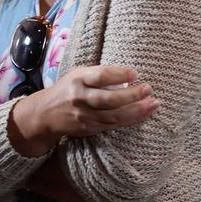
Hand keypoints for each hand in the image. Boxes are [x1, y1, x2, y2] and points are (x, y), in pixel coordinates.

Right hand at [7, 65, 158, 156]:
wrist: (46, 114)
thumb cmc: (68, 88)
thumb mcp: (78, 74)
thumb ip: (99, 74)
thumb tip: (128, 75)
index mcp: (78, 79)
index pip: (100, 76)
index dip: (118, 74)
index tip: (135, 73)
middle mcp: (80, 98)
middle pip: (108, 99)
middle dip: (131, 95)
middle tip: (148, 89)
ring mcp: (85, 116)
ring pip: (114, 115)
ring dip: (137, 110)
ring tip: (153, 104)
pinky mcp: (90, 128)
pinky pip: (114, 125)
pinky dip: (131, 120)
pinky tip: (144, 114)